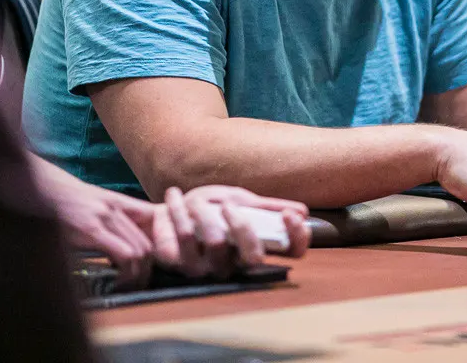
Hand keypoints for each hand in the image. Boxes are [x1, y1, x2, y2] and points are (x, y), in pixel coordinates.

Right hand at [36, 166, 156, 287]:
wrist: (41, 188)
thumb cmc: (63, 201)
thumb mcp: (94, 203)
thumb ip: (111, 218)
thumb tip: (121, 244)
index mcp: (120, 203)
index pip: (154, 222)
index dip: (154, 247)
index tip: (146, 265)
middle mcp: (117, 209)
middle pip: (147, 243)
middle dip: (146, 269)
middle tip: (137, 284)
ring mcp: (106, 218)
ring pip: (139, 250)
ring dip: (137, 274)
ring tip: (128, 287)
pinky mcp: (92, 230)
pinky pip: (123, 253)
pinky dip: (126, 272)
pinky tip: (116, 282)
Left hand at [151, 185, 310, 277]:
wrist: (165, 210)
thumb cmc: (207, 208)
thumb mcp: (238, 200)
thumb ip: (265, 207)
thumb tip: (301, 211)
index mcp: (256, 247)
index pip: (291, 252)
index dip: (297, 237)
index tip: (289, 215)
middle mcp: (236, 264)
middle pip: (255, 258)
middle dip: (243, 226)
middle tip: (228, 204)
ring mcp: (207, 269)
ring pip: (217, 243)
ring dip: (204, 211)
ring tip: (192, 197)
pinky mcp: (178, 266)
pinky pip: (184, 239)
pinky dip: (177, 212)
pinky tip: (173, 197)